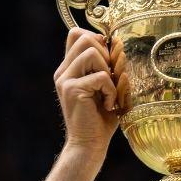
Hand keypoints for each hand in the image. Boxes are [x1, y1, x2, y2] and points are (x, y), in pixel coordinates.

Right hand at [54, 28, 118, 152]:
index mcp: (69, 69)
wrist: (89, 145)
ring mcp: (65, 80)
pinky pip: (100, 76)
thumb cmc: (100, 120)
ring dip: (108, 71)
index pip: (75, 34)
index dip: (95, 39)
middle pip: (84, 38)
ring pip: (91, 52)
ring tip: (109, 92)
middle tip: (110, 78)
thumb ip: (107, 67)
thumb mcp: (105, 88)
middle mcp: (63, 72)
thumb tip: (117, 43)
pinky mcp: (72, 90)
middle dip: (105, 54)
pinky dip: (111, 89)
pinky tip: (109, 104)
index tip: (107, 60)